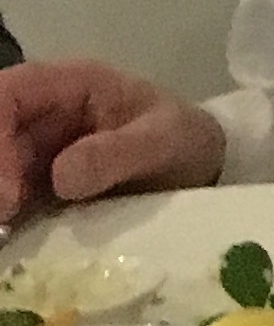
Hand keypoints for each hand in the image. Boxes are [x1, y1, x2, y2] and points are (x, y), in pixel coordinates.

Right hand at [0, 61, 225, 222]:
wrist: (201, 167)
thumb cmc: (184, 139)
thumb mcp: (164, 141)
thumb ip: (118, 152)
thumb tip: (62, 175)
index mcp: (75, 84)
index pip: (11, 93)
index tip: (9, 193)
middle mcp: (48, 115)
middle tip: (6, 222)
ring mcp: (40, 152)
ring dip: (0, 201)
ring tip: (9, 236)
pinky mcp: (41, 186)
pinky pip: (9, 199)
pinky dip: (6, 219)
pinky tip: (15, 241)